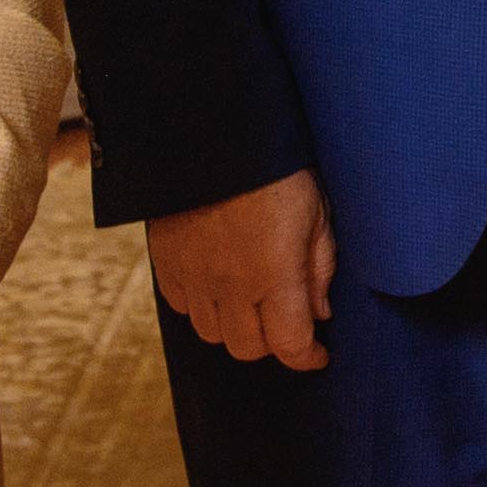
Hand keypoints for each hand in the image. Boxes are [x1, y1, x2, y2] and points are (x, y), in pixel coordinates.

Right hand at [150, 167, 336, 370]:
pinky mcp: (166, 260)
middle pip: (248, 348)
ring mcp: (193, 275)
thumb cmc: (278, 167)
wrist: (214, 128)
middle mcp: (230, 284)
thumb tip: (320, 312)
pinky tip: (218, 284)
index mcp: (274, 274)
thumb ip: (320, 267)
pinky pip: (181, 305)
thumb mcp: (318, 211)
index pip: (290, 345)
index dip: (308, 357)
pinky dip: (202, 305)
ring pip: (211, 334)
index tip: (319, 353)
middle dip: (273, 343)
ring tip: (252, 301)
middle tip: (287, 320)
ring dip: (235, 326)